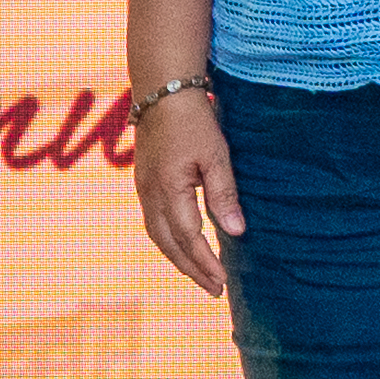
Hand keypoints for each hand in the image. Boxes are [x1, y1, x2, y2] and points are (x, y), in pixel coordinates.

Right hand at [132, 82, 242, 300]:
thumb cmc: (193, 119)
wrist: (161, 89)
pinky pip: (153, 222)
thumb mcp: (216, 155)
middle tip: (213, 290)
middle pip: (168, 244)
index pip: (188, 237)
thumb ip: (224, 195)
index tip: (222, 282)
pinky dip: (168, 241)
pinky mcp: (143, 182)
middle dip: (191, 269)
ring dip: (177, 258)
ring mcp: (143, 188)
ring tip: (199, 274)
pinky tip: (181, 245)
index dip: (205, 262)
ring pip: (157, 235)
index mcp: (168, 188)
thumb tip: (236, 232)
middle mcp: (150, 193)